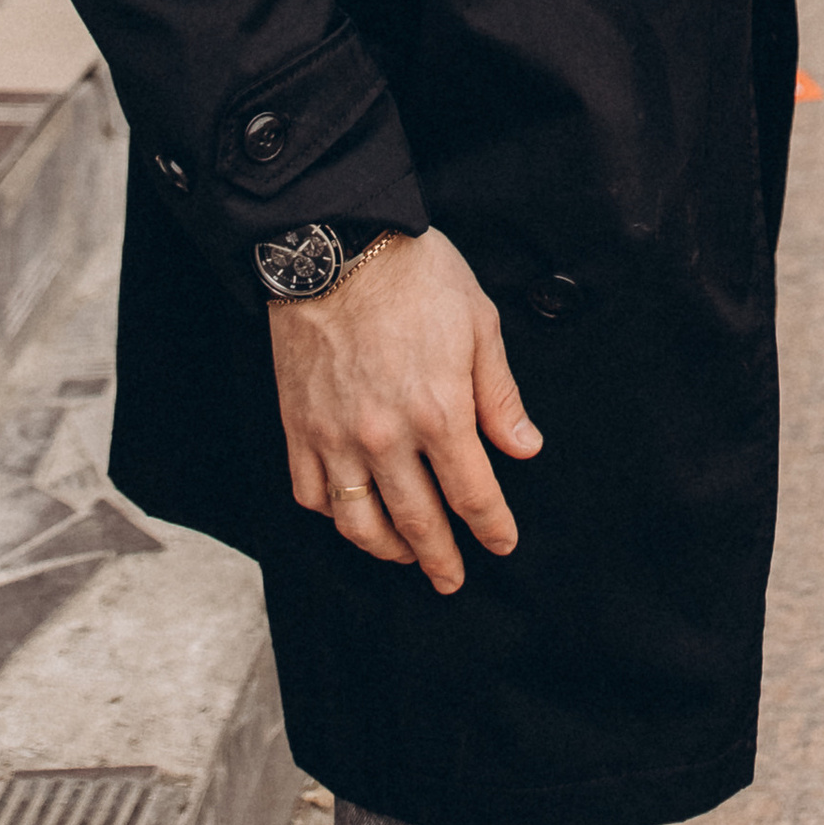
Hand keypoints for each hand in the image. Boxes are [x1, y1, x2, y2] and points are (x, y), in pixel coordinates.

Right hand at [272, 228, 541, 592]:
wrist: (336, 245)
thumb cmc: (415, 276)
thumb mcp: (478, 323)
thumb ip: (500, 394)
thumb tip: (525, 447)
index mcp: (439, 411)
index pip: (472, 493)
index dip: (491, 526)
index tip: (502, 544)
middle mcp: (386, 437)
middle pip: (418, 522)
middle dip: (440, 558)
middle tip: (453, 579)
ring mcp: (336, 437)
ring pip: (360, 522)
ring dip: (387, 549)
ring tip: (406, 557)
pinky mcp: (297, 428)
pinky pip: (311, 494)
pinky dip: (333, 515)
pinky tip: (351, 516)